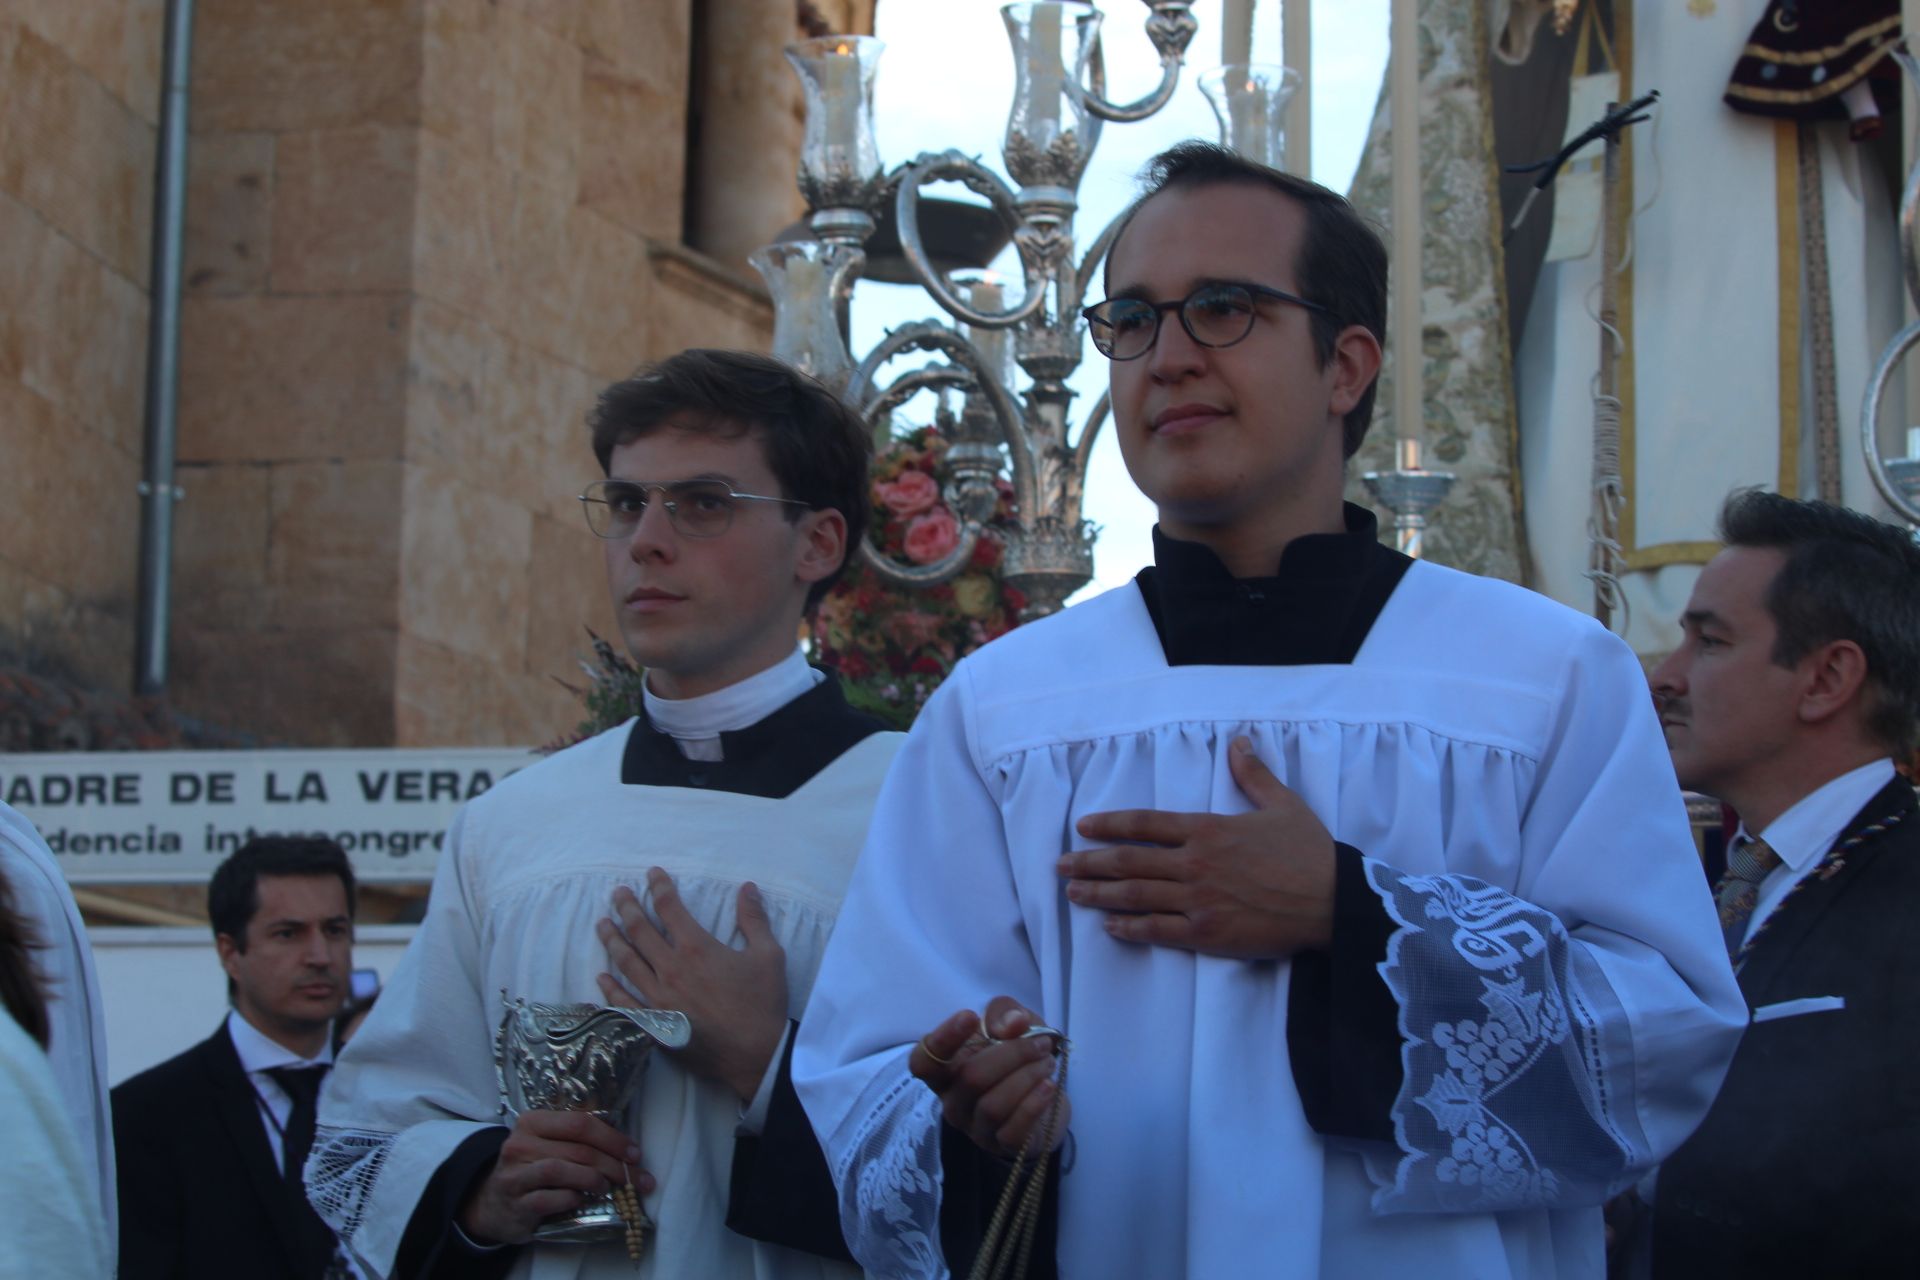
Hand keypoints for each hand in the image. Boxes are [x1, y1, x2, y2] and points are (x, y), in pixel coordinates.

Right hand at [458, 1110, 649, 1245]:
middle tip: (636, 1178)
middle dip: (614, 1164)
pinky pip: (549, 1199)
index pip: (580, 1123)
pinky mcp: (516, 1204)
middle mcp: (520, 1144)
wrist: (492, 1202)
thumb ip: (577, 1140)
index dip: (613, 1138)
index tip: (635, 1154)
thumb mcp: (547, 1144)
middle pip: (577, 1149)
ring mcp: (515, 1174)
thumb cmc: (531, 1168)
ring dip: (593, 1179)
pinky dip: (571, 1199)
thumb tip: (626, 1149)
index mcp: (532, 1122)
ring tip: (608, 1188)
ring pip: (560, 1170)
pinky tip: (581, 1200)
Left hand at [596, 869, 788, 1102]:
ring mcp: (658, 998)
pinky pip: (624, 1004)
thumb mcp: (768, 955)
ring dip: (612, 940)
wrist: (756, 1053)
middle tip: (618, 893)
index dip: (659, 887)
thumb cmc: (764, 1003)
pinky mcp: (654, 1024)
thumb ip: (754, 919)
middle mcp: (670, 968)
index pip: (669, 908)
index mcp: (696, 947)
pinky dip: (610, 989)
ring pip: (627, 962)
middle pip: (640, 930)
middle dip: (627, 907)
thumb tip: (747, 887)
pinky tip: (601, 976)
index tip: (652, 874)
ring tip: (602, 923)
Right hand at [909, 997, 1069, 1158]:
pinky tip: (1049, 1087)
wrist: (1046, 1096)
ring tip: (1047, 1063)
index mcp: (945, 1071)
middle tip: (1041, 1044)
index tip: (971, 1017)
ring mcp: (975, 1127)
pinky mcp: (1002, 1145)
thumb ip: (1005, 1013)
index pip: (924, 1061)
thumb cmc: (1017, 1056)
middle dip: (1013, 1054)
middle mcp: (953, 1102)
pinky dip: (1034, 1104)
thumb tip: (1013, 1024)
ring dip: (1028, 1077)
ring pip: (993, 1105)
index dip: (943, 1039)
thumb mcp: (1011, 1023)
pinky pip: (1013, 1130)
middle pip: (971, 1078)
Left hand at [1061, 736, 1335, 958]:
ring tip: (1073, 894)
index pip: (1146, 823)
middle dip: (1090, 862)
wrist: (1336, 902)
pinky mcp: (1209, 935)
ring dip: (1100, 895)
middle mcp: (1196, 864)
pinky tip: (1110, 928)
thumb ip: (1254, 774)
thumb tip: (1240, 741)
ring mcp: (1199, 901)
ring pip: (1136, 895)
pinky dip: (1131, 928)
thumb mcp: (1283, 805)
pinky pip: (1160, 931)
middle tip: (1060, 865)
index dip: (1110, 824)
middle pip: (1130, 861)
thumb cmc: (1310, 853)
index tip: (1084, 826)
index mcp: (1208, 830)